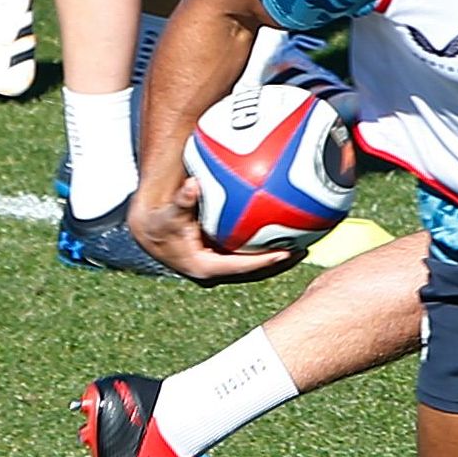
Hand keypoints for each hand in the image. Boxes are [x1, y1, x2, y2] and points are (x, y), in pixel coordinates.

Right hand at [129, 176, 300, 281]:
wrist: (152, 233)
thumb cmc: (162, 221)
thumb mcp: (170, 213)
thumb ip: (183, 200)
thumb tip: (193, 184)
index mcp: (204, 266)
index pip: (240, 266)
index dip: (263, 261)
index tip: (286, 252)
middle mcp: (216, 271)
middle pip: (254, 271)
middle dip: (280, 263)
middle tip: (306, 248)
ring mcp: (221, 266)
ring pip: (255, 266)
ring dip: (279, 258)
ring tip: (306, 243)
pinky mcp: (223, 259)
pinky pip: (249, 255)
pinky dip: (267, 246)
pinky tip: (288, 231)